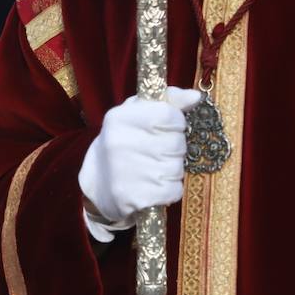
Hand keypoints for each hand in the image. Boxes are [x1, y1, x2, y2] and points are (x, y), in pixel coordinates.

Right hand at [79, 86, 200, 225]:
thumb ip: (168, 100)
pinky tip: (153, 186)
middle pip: (176, 143)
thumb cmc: (124, 141)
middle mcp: (121, 142)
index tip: (166, 128)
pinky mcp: (134, 197)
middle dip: (174, 148)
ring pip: (177, 168)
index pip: (169, 115)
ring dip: (172, 170)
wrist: (98, 182)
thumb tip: (196, 96)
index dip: (176, 123)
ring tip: (153, 168)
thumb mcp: (138, 113)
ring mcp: (127, 171)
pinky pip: (173, 191)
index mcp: (120, 117)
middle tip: (157, 151)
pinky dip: (169, 190)